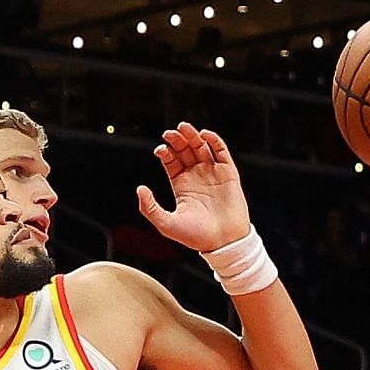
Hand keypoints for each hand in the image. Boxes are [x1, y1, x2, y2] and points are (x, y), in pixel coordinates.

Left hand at [137, 123, 252, 250]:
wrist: (223, 242)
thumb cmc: (196, 237)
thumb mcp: (166, 224)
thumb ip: (150, 208)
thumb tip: (140, 189)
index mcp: (182, 185)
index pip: (172, 161)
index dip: (165, 151)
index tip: (161, 149)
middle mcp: (197, 176)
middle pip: (185, 150)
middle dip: (177, 139)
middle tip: (170, 133)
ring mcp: (213, 173)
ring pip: (202, 147)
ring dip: (193, 135)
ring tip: (184, 127)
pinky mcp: (229, 173)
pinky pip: (222, 152)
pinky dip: (214, 140)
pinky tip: (204, 135)